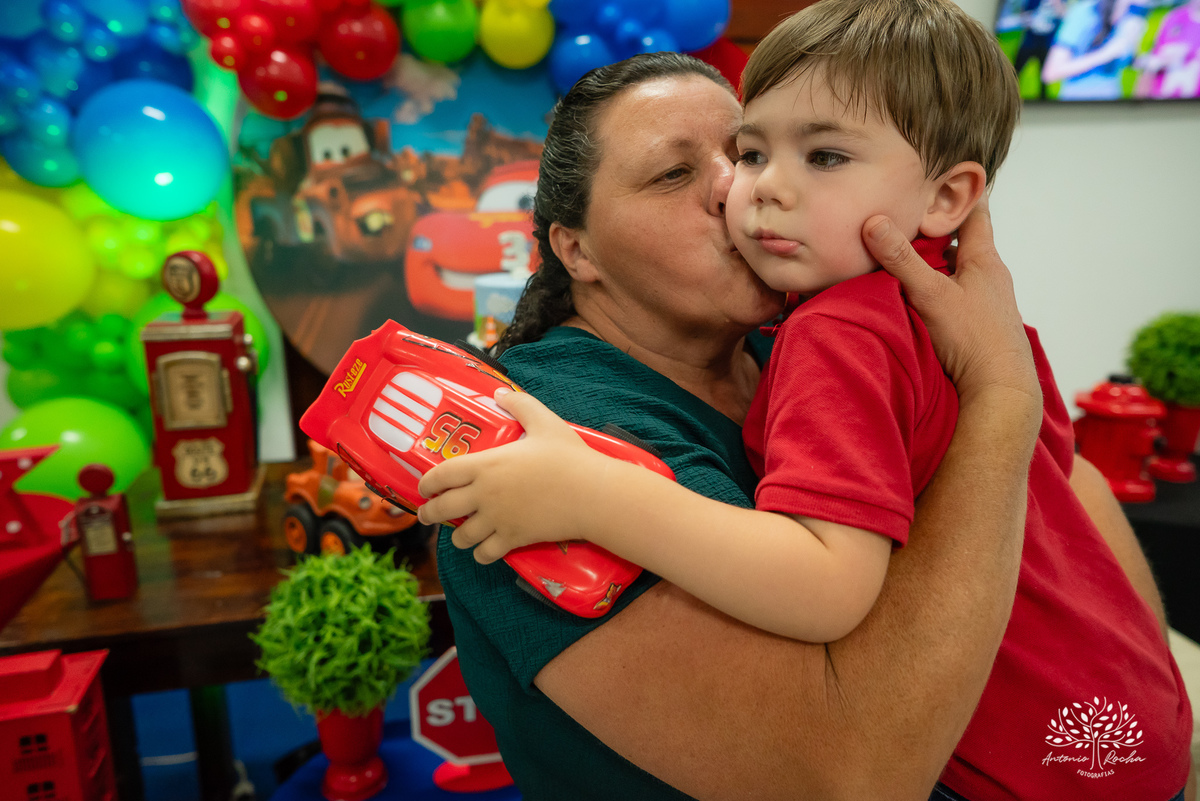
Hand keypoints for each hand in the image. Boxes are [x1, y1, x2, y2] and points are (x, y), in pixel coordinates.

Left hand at [417, 389, 608, 563]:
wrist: (592, 494)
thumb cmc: (568, 457)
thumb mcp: (544, 421)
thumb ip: (519, 404)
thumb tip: (500, 393)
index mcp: (486, 465)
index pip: (441, 475)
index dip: (426, 483)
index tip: (424, 487)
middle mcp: (484, 495)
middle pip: (442, 509)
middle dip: (429, 514)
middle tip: (428, 514)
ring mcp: (497, 520)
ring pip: (461, 537)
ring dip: (458, 536)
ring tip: (461, 533)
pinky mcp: (513, 539)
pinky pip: (485, 554)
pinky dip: (480, 554)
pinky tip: (483, 549)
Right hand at [863, 199, 1040, 411]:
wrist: (999, 390)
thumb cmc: (973, 339)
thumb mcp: (931, 293)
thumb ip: (901, 259)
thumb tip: (875, 223)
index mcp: (984, 261)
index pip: (975, 215)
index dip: (959, 196)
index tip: (944, 180)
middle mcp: (990, 279)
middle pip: (962, 246)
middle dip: (936, 235)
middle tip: (909, 223)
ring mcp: (987, 304)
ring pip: (958, 275)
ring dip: (936, 268)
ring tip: (906, 263)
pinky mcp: (980, 328)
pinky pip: (957, 299)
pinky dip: (939, 293)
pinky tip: (920, 303)